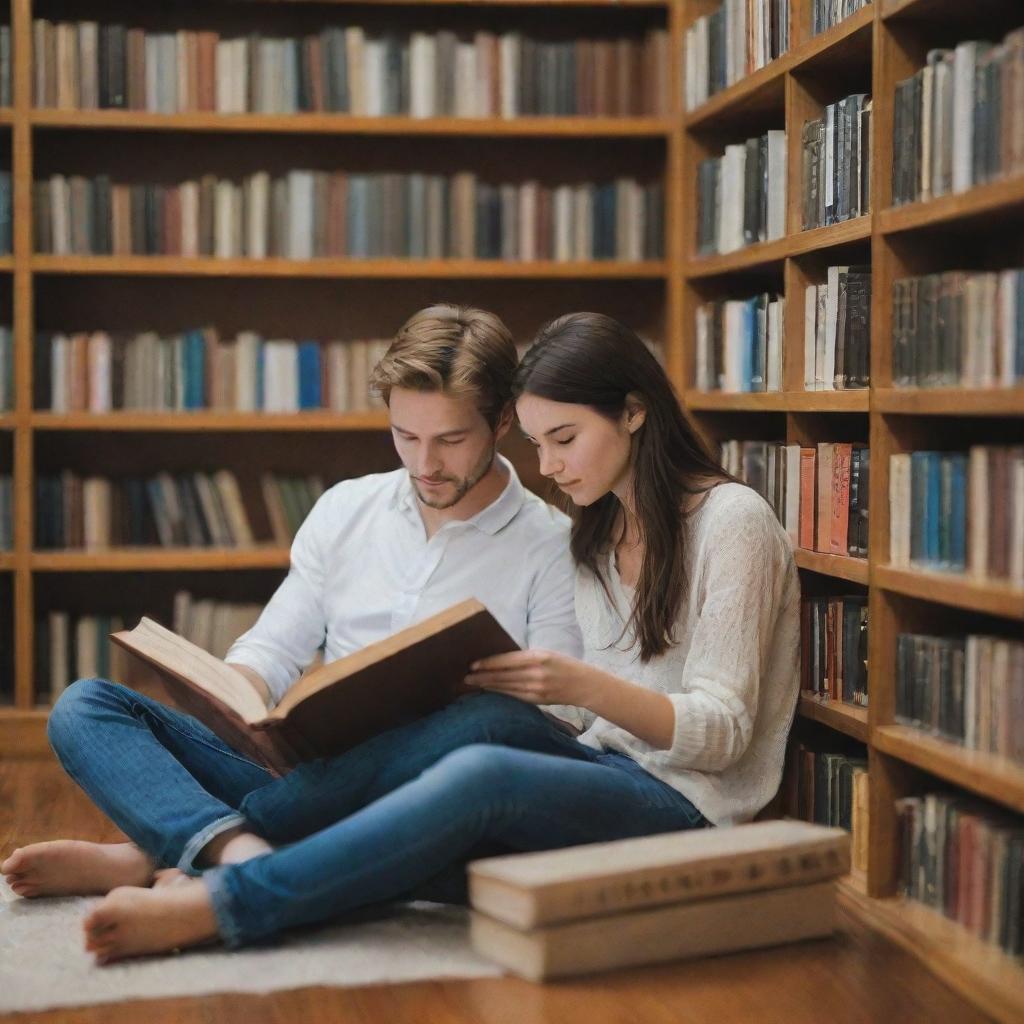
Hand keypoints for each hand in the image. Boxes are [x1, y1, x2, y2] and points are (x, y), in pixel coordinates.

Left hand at [465, 649, 592, 706]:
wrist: (585, 684)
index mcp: (539, 657)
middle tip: (465, 677)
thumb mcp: (546, 653)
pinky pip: (514, 697)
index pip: (506, 660)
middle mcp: (537, 673)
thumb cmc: (564, 664)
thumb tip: (500, 659)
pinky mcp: (538, 700)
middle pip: (503, 675)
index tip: (473, 664)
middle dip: (482, 677)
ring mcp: (538, 689)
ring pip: (506, 687)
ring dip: (488, 686)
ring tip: (474, 684)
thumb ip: (525, 657)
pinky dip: (501, 693)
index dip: (488, 663)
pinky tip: (490, 692)